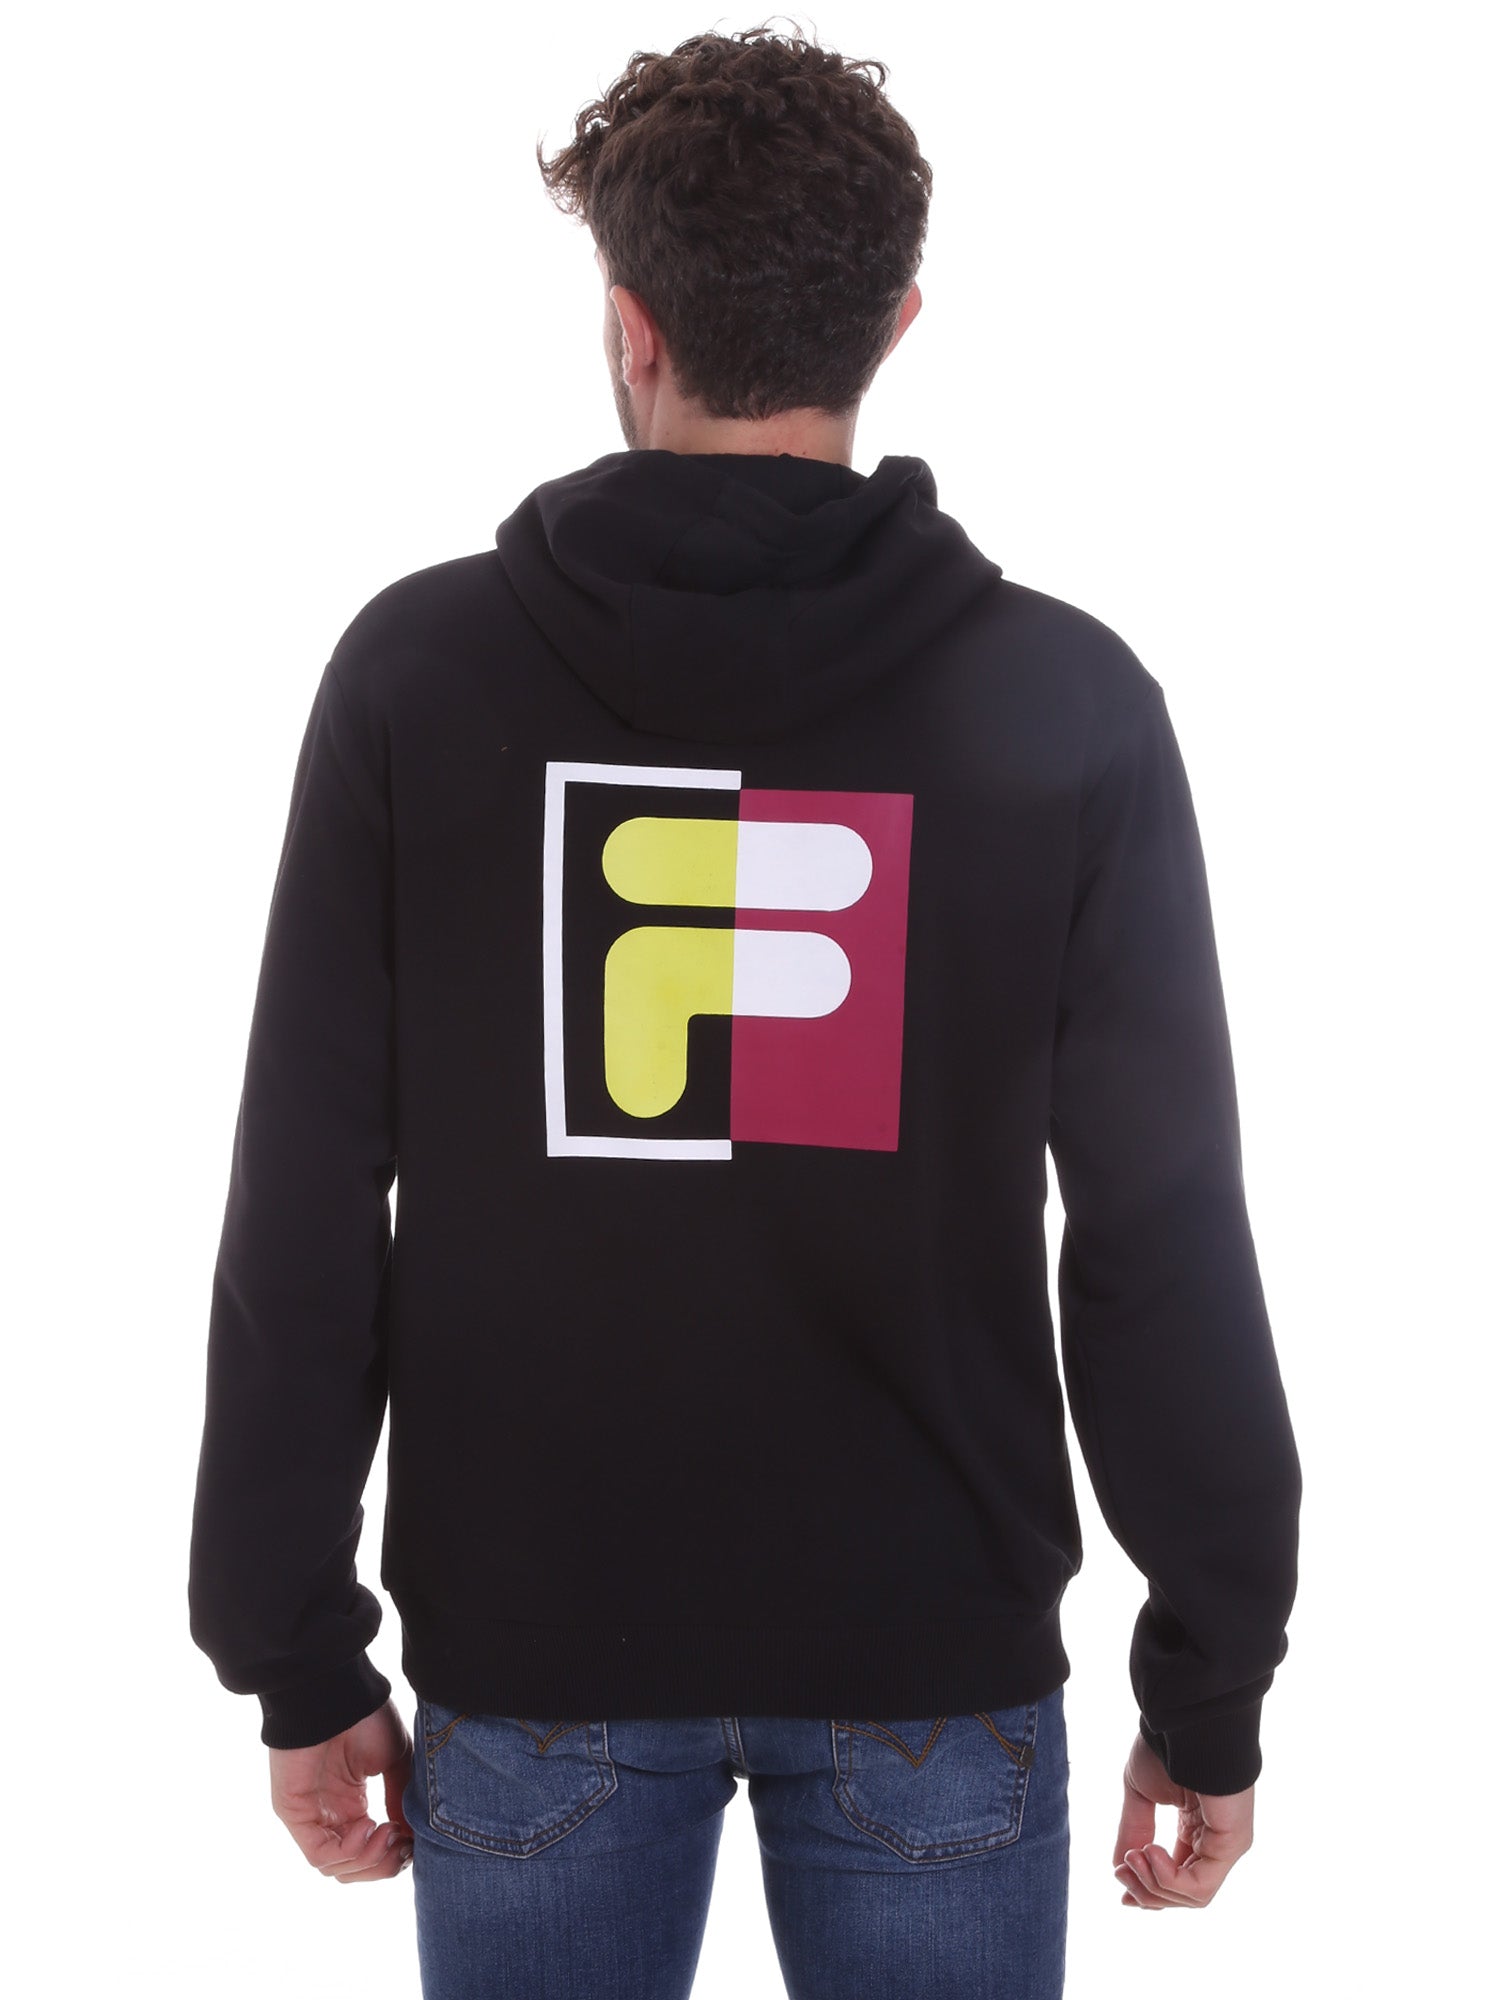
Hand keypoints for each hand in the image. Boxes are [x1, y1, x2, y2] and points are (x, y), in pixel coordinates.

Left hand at [269, 1696, 415, 1882]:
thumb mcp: (395, 1759)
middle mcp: (331, 1814)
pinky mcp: (295, 1814)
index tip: (416, 1842)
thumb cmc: (365, 1716)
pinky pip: (319, 1854)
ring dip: (369, 1861)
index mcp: (352, 1803)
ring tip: (389, 1835)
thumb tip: (408, 1837)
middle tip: (404, 1847)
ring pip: (337, 1867)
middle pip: (354, 1867)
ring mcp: (312, 1817)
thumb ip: (399, 1798)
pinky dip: (349, 1852)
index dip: (395, 1855)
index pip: (371, 1850)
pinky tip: (369, 1828)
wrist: (336, 1691)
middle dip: (384, 1865)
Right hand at [1113, 1729, 1253, 1907]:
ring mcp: (1226, 1846)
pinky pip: (1200, 1886)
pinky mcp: (1232, 1844)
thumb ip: (1133, 1832)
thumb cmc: (1166, 1747)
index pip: (1176, 1877)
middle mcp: (1214, 1842)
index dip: (1147, 1887)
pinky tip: (1150, 1852)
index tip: (1118, 1880)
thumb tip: (1119, 1868)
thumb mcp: (1140, 1795)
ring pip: (1192, 1897)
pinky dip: (1168, 1879)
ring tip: (1135, 1856)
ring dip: (1153, 1886)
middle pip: (1182, 1894)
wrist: (1183, 1723)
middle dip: (1145, 1890)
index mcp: (1195, 1829)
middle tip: (1121, 1871)